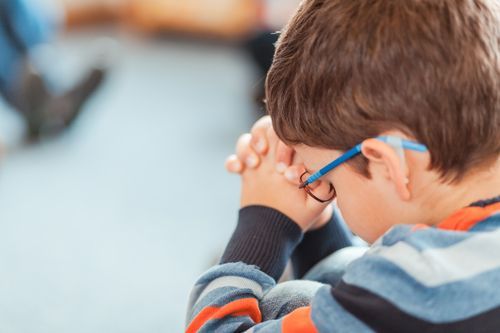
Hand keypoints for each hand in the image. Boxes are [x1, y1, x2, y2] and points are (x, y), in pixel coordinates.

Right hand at [225, 116, 332, 230]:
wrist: (282, 225)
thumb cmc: (304, 211)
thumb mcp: (317, 200)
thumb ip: (322, 188)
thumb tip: (317, 177)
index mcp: (295, 155)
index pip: (289, 134)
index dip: (285, 145)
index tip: (284, 170)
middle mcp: (277, 153)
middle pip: (266, 127)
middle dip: (262, 136)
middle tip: (265, 154)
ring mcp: (261, 161)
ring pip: (249, 138)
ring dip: (247, 147)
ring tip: (253, 165)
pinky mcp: (246, 171)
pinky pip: (234, 158)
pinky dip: (233, 161)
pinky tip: (237, 171)